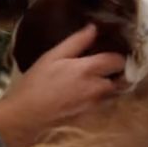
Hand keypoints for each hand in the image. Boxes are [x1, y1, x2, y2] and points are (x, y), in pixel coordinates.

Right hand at [0, 24, 123, 146]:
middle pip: (122, 79)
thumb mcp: (52, 57)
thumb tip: (93, 28)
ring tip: (101, 79)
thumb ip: (76, 42)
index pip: (118, 60)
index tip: (112, 51)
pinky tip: (89, 94)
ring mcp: (95, 106)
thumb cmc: (36, 84)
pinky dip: (103, 98)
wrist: (25, 118)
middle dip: (118, 72)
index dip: (118, 55)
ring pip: (115, 93)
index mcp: (89, 70)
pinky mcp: (90, 118)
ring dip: (112, 86)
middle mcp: (97, 89)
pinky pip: (105, 105)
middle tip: (110, 65)